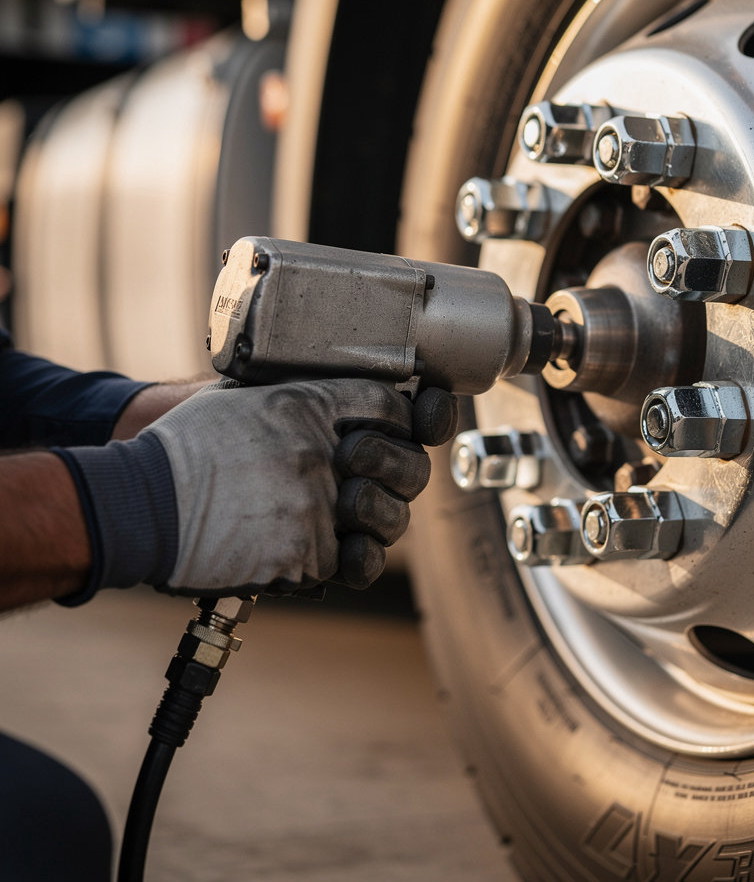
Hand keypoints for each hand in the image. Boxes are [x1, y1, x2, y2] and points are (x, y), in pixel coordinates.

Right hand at [139, 379, 456, 594]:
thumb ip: (296, 397)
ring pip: (387, 521)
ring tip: (346, 524)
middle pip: (407, 466)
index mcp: (309, 404)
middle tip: (375, 483)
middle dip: (401, 476)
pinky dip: (331, 561)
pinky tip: (306, 551)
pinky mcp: (308, 555)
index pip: (389, 403)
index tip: (395, 430)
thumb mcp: (241, 397)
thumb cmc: (184, 449)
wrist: (139, 504)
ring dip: (374, 525)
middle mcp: (324, 451)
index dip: (401, 419)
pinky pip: (347, 563)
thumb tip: (333, 401)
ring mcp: (320, 505)